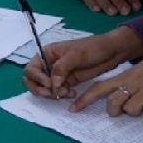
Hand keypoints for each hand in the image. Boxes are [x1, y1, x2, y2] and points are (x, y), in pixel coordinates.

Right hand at [24, 27, 142, 99]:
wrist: (111, 53)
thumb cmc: (93, 48)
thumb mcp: (77, 54)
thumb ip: (62, 67)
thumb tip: (52, 83)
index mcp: (47, 53)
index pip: (31, 68)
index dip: (36, 78)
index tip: (49, 84)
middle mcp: (49, 64)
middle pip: (33, 80)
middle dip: (40, 89)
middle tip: (54, 93)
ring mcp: (57, 74)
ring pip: (44, 89)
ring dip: (52, 93)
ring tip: (67, 92)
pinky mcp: (66, 82)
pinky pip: (57, 92)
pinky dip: (61, 95)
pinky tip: (72, 93)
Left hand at [71, 41, 142, 118]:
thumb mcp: (140, 69)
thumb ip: (128, 82)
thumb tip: (119, 100)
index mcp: (127, 75)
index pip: (99, 87)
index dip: (85, 99)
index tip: (73, 110)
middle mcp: (134, 82)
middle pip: (114, 104)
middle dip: (116, 111)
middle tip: (123, 110)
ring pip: (132, 111)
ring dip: (139, 111)